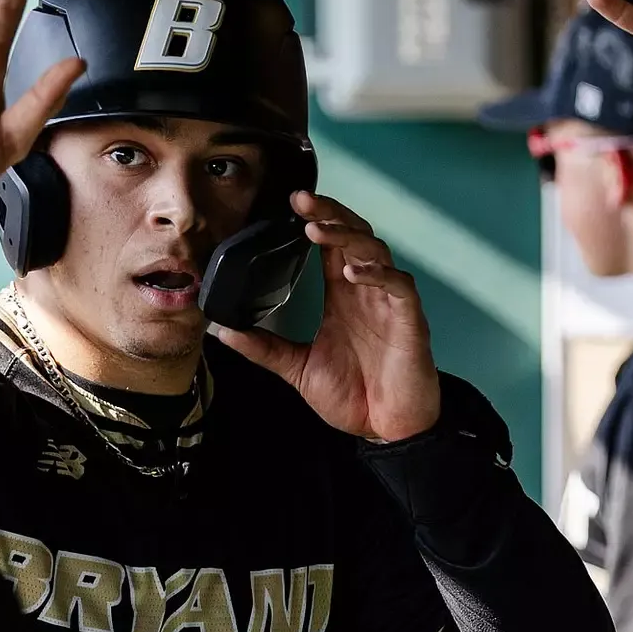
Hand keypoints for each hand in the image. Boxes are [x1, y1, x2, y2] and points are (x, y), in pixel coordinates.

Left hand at [212, 193, 440, 442]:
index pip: (330, 245)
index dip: (315, 220)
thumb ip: (264, 347)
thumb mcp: (298, 369)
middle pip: (353, 236)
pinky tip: (352, 272)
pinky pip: (398, 286)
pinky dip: (377, 274)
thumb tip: (222, 331)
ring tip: (317, 231)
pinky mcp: (410, 321)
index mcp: (343, 295)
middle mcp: (366, 291)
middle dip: (329, 214)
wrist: (387, 430)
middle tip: (301, 201)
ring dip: (346, 237)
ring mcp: (389, 303)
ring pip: (374, 252)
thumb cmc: (354, 396)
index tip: (291, 204)